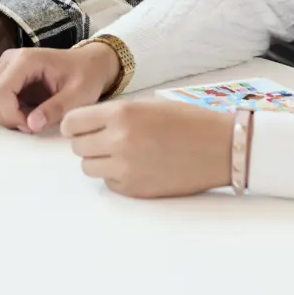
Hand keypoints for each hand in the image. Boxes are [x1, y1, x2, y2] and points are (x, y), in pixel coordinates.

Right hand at [0, 42, 122, 132]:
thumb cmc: (86, 77)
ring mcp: (3, 67)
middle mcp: (8, 60)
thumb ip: (56, 109)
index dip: (11, 115)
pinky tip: (20, 113)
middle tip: (32, 124)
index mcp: (26, 60)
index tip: (33, 126)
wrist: (89, 65)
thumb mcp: (78, 96)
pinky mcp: (2, 76)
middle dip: (6, 117)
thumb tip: (32, 124)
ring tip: (26, 117)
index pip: (0, 91)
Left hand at [62, 99, 233, 197]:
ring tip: (121, 154)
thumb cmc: (188, 121)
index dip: (74, 126)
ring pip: (89, 168)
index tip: (79, 128)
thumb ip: (114, 115)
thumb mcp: (147, 105)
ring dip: (99, 161)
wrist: (221, 148)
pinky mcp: (135, 189)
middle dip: (87, 143)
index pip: (72, 123)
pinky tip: (137, 167)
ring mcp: (125, 168)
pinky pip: (109, 183)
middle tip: (104, 140)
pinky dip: (116, 176)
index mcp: (121, 114)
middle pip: (77, 147)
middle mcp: (118, 140)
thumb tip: (86, 127)